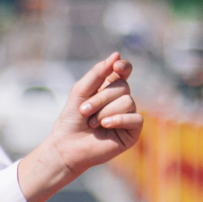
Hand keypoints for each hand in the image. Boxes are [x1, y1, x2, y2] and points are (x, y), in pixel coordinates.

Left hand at [16, 52, 141, 201]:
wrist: (67, 146)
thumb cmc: (72, 119)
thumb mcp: (80, 92)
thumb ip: (97, 73)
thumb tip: (116, 55)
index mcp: (110, 88)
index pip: (123, 72)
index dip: (123, 67)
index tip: (117, 66)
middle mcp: (122, 100)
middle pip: (122, 87)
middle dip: (100, 98)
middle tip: (83, 111)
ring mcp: (129, 115)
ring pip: (128, 101)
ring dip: (104, 112)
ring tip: (92, 123)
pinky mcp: (133, 131)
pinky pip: (135, 118)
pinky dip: (118, 120)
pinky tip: (105, 126)